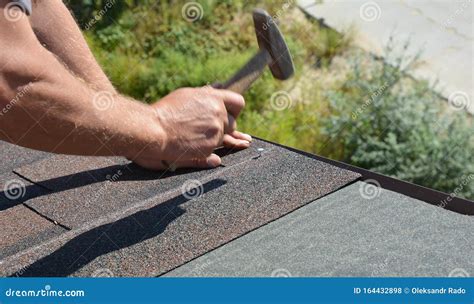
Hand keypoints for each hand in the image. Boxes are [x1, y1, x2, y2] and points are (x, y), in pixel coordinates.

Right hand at [129, 86, 250, 169]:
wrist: (154, 130)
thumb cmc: (167, 111)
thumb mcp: (187, 95)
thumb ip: (206, 93)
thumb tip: (220, 86)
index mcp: (214, 98)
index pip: (238, 102)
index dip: (234, 110)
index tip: (227, 114)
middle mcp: (218, 114)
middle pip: (232, 123)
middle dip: (223, 126)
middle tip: (204, 128)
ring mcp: (215, 132)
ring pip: (224, 138)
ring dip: (213, 138)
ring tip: (194, 135)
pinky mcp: (209, 148)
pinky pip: (215, 150)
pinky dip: (206, 148)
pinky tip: (192, 144)